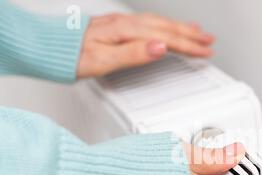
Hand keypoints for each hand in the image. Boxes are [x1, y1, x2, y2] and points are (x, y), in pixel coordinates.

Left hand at [77, 13, 213, 77]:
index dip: (188, 46)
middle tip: (210, 42)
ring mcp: (122, 23)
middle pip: (167, 28)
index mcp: (127, 32)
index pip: (166, 38)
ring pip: (160, 23)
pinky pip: (150, 23)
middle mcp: (126, 23)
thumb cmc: (72, 56)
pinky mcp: (118, 26)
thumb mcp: (104, 61)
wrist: (49, 47)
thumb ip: (134, 54)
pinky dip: (165, 26)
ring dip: (181, 28)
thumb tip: (161, 49)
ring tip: (198, 33)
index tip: (205, 51)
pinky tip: (167, 29)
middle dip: (191, 35)